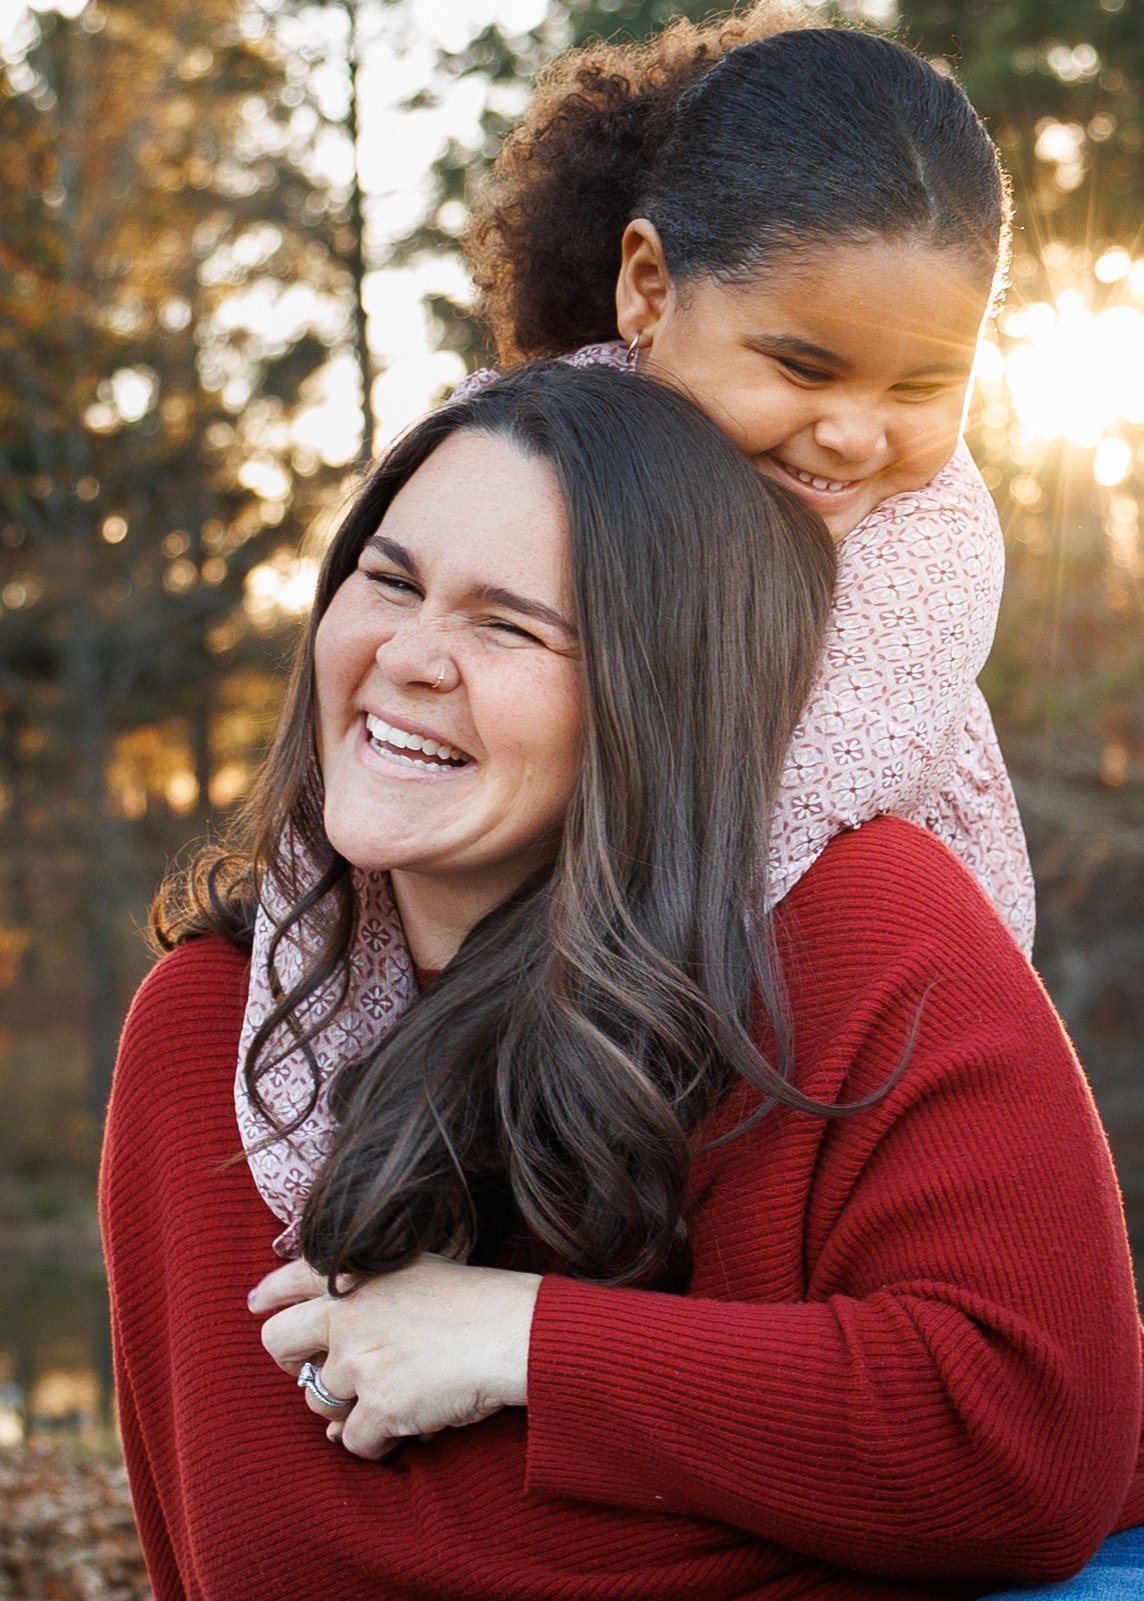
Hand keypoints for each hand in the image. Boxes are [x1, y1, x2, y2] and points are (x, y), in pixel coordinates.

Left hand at [251, 1254, 540, 1459]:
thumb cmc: (476, 1300)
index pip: (291, 1278)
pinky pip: (353, 1440)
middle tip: (314, 1373)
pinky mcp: (378, 1407)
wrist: (512, 1331)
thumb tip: (338, 1344)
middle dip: (290, 1363)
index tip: (258, 1304)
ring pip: (316, 1400)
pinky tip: (406, 1427)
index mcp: (356, 1275)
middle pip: (278, 1342)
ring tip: (388, 1399)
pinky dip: (377, 1441)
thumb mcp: (417, 1268)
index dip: (270, 1294)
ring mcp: (359, 1362)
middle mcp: (347, 1314)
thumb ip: (373, 1291)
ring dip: (346, 1407)